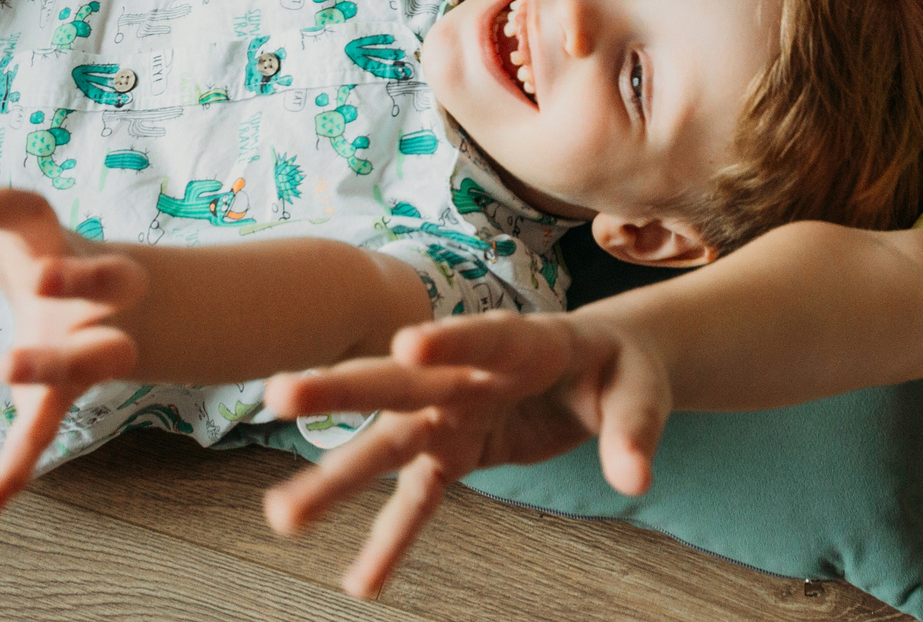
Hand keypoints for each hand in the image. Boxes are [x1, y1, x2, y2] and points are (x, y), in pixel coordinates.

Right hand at [260, 312, 669, 598]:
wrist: (603, 366)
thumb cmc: (619, 367)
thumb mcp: (642, 388)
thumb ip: (634, 429)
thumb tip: (634, 478)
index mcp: (522, 343)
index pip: (485, 337)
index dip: (453, 337)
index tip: (411, 339)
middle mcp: (469, 376)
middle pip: (404, 381)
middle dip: (343, 388)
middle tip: (280, 394)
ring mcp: (454, 416)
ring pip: (389, 444)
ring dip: (336, 476)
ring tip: (280, 515)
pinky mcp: (455, 455)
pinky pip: (417, 501)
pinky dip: (390, 542)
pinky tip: (360, 586)